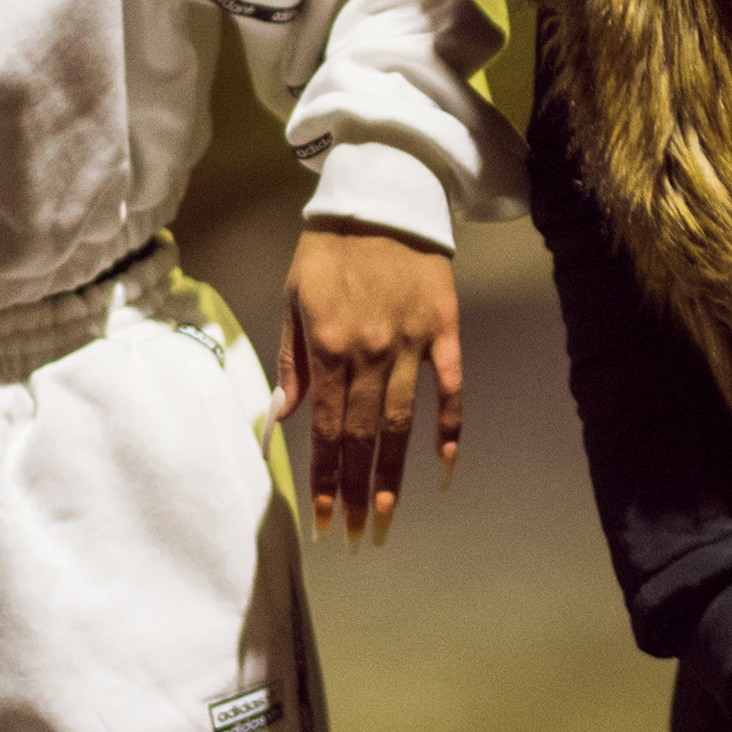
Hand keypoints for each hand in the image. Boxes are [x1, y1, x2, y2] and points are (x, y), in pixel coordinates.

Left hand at [275, 227, 463, 544]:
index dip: (324, 479)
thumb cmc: (330, 248)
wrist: (383, 195)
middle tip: (356, 537)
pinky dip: (449, 431)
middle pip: (362, 437)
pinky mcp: (444, 331)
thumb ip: (291, 358)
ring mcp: (412, 344)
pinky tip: (444, 469)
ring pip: (402, 425)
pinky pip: (449, 390)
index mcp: (329, 345)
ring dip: (394, 476)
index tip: (323, 520)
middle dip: (356, 492)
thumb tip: (281, 416)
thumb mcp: (293, 296)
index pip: (324, 429)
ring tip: (387, 519)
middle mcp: (371, 352)